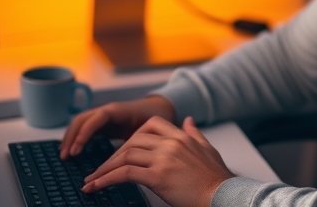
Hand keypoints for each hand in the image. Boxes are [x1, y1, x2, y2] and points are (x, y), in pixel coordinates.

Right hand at [59, 95, 174, 158]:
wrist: (159, 108)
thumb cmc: (155, 117)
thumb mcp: (146, 128)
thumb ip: (135, 139)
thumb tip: (123, 158)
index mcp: (116, 111)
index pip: (94, 119)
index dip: (84, 134)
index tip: (76, 150)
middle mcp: (106, 111)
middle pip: (81, 120)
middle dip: (71, 137)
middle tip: (66, 156)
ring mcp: (102, 116)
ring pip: (80, 124)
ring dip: (70, 138)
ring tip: (65, 155)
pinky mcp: (102, 123)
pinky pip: (85, 128)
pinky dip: (76, 138)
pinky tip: (73, 151)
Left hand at [82, 116, 233, 206]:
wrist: (224, 195)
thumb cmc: (216, 178)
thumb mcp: (207, 149)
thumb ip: (195, 134)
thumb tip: (189, 120)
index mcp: (181, 136)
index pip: (150, 125)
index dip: (133, 136)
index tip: (124, 150)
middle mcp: (170, 143)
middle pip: (133, 140)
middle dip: (114, 154)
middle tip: (102, 168)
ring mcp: (163, 159)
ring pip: (125, 156)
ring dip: (105, 168)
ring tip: (92, 180)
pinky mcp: (157, 176)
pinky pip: (124, 174)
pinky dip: (106, 179)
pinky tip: (96, 187)